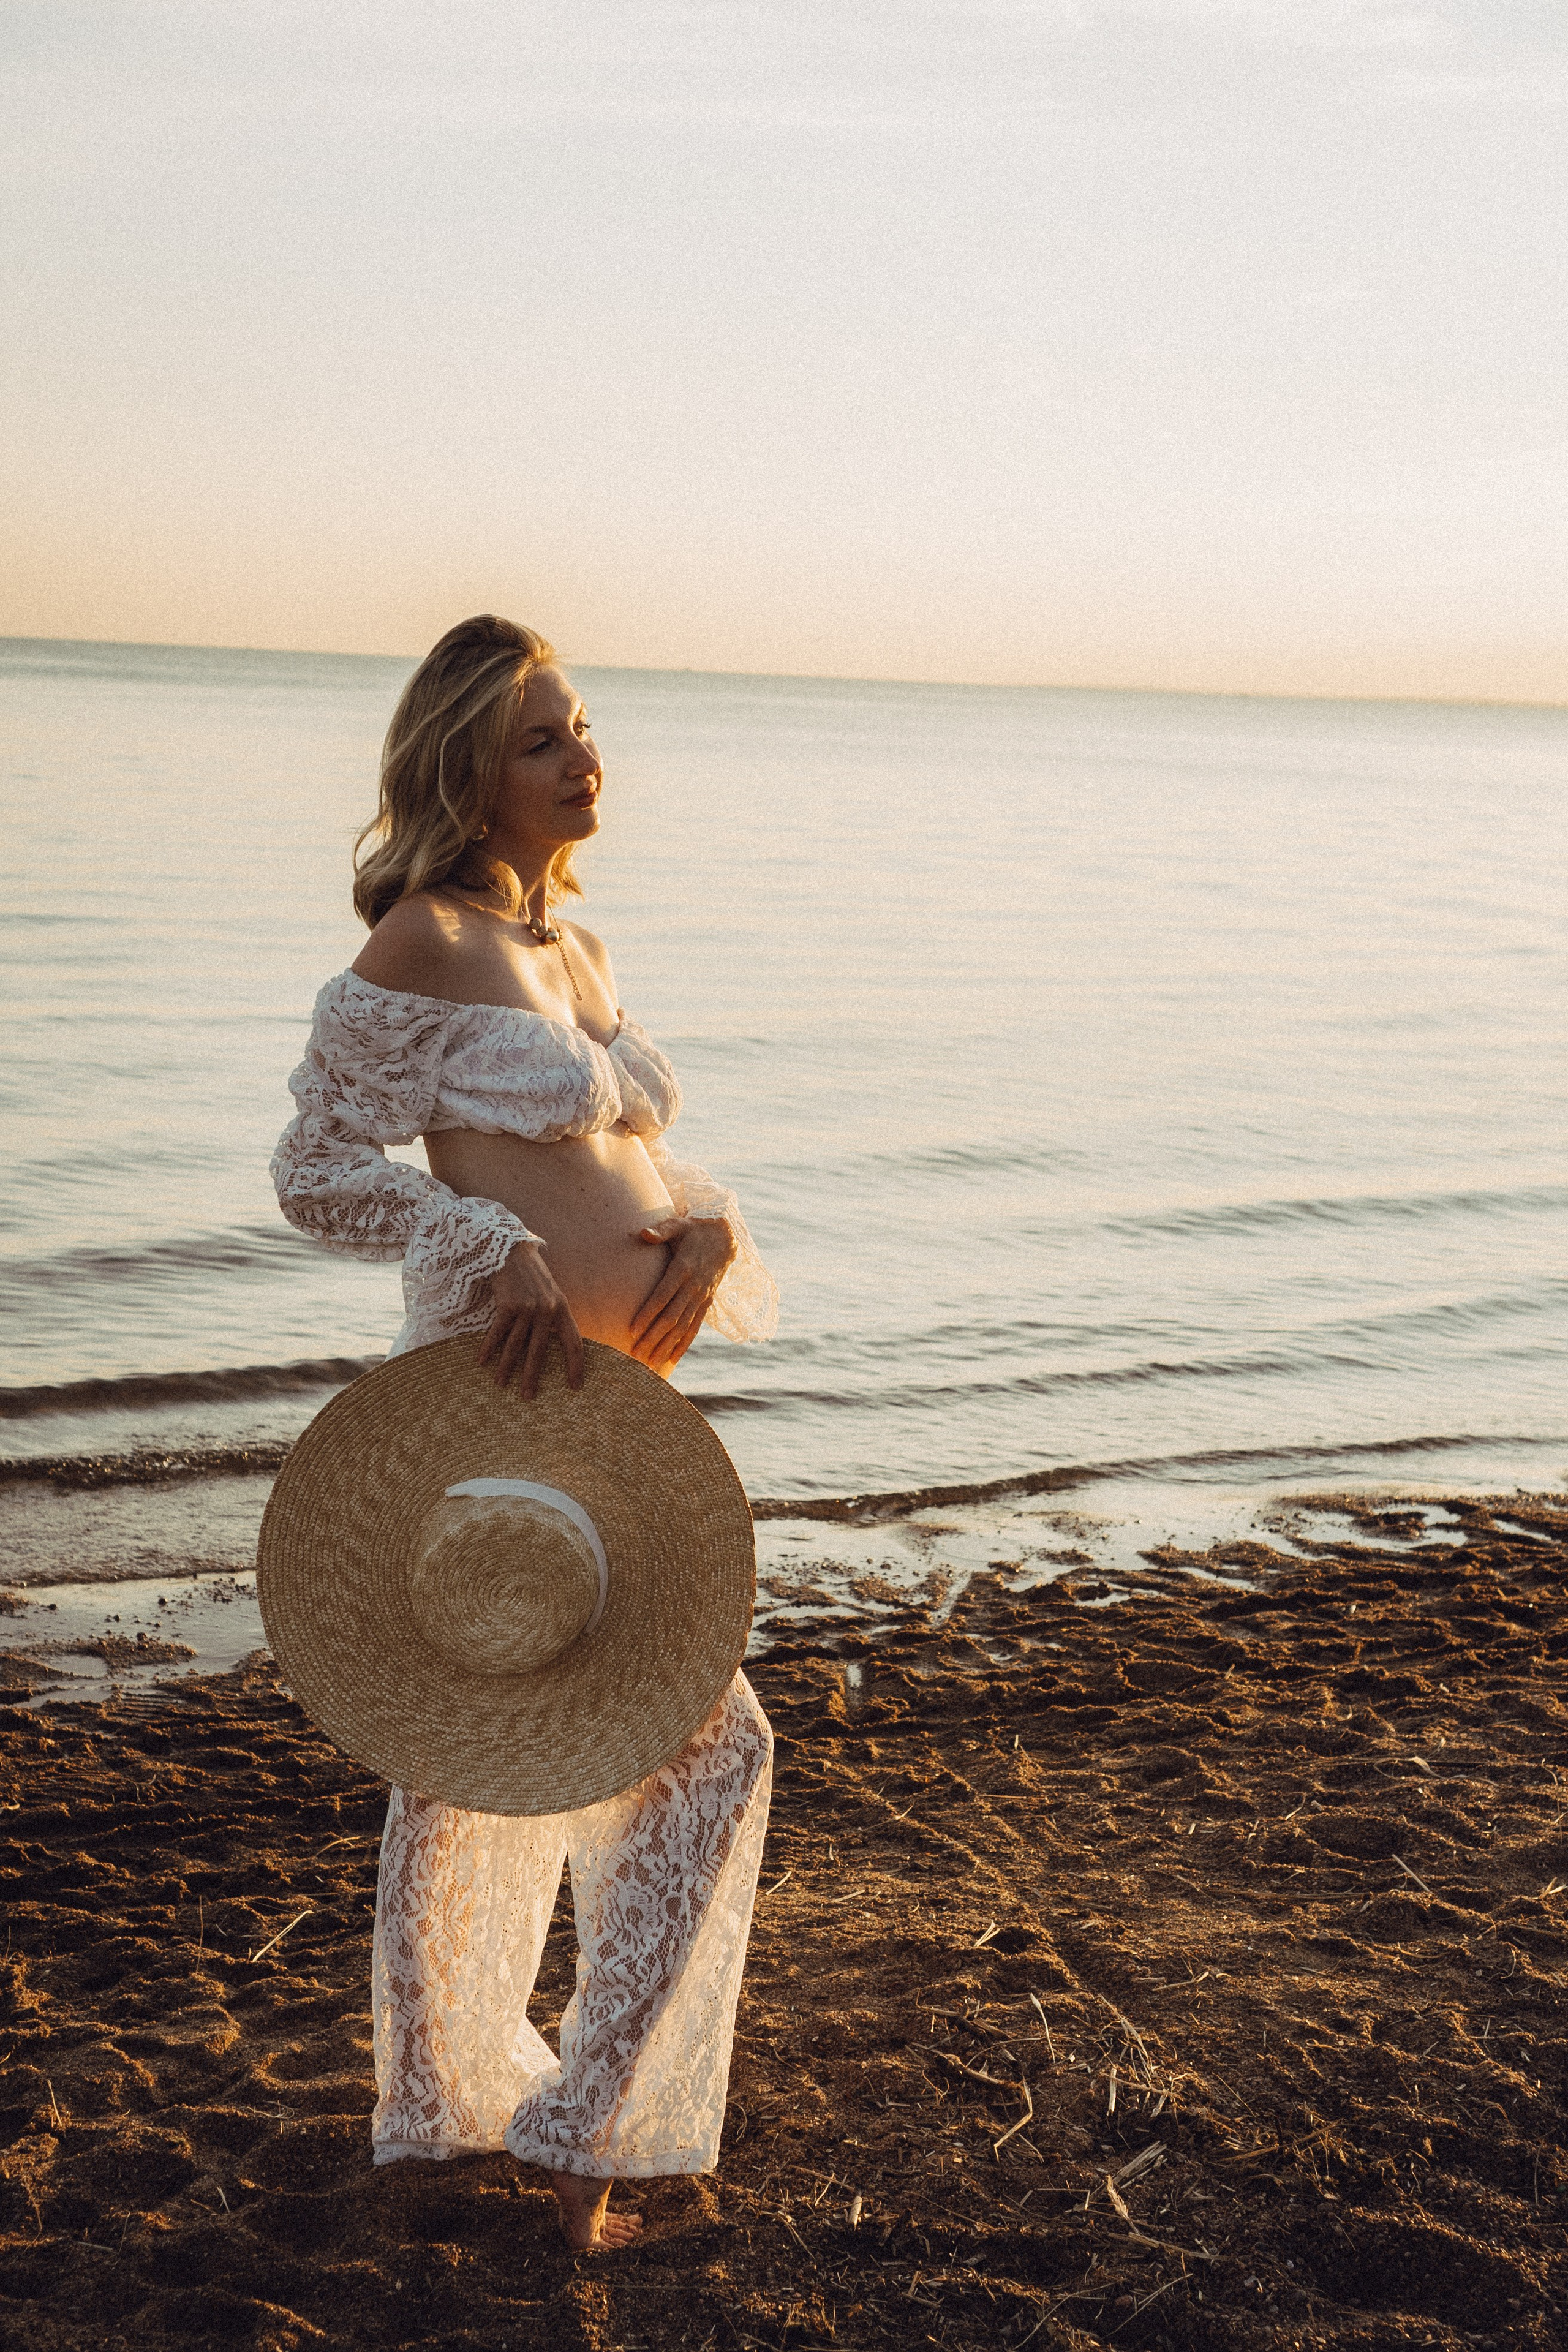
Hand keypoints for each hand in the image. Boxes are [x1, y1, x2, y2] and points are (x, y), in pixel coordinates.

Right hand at [475, 1241, 585, 1396]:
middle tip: (527, 1397)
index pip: (574, 1343)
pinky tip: (481, 1361)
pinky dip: (488, 1348)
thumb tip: (551, 1342)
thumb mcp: (550, 1293)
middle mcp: (547, 1310)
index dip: (576, 1366)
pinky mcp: (508, 1304)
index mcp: (562, 1309)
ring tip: (501, 1384)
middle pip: (540, 1351)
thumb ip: (552, 1315)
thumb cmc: (530, 1274)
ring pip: (515, 1346)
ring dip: (506, 1368)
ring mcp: (527, 1307)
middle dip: (532, 1377)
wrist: (510, 1249)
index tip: (574, 1386)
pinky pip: (497, 1333)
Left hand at [627, 1216, 736, 1373]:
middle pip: (671, 1317)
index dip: (648, 1314)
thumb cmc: (693, 1231)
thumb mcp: (678, 1225)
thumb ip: (660, 1231)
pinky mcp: (706, 1304)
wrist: (725, 1239)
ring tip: (649, 1363)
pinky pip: (695, 1328)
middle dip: (652, 1337)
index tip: (632, 1330)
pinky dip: (683, 1345)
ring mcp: (701, 1298)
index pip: (662, 1296)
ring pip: (682, 1327)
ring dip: (666, 1346)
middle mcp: (693, 1287)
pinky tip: (671, 1360)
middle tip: (634, 1354)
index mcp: (683, 1269)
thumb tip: (643, 1233)